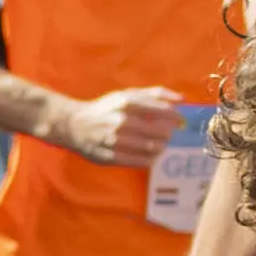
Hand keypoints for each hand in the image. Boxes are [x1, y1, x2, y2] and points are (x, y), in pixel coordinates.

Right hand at [59, 87, 199, 166]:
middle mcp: (121, 121)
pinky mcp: (110, 157)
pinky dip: (149, 159)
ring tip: (159, 145)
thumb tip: (182, 99)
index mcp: (126, 102)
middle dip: (167, 134)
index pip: (160, 110)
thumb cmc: (105, 109)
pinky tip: (150, 156)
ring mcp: (115, 140)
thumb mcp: (126, 95)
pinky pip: (140, 161)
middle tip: (166, 134)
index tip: (180, 121)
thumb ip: (154, 94)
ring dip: (160, 147)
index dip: (174, 117)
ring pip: (152, 148)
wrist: (74, 125)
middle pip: (159, 131)